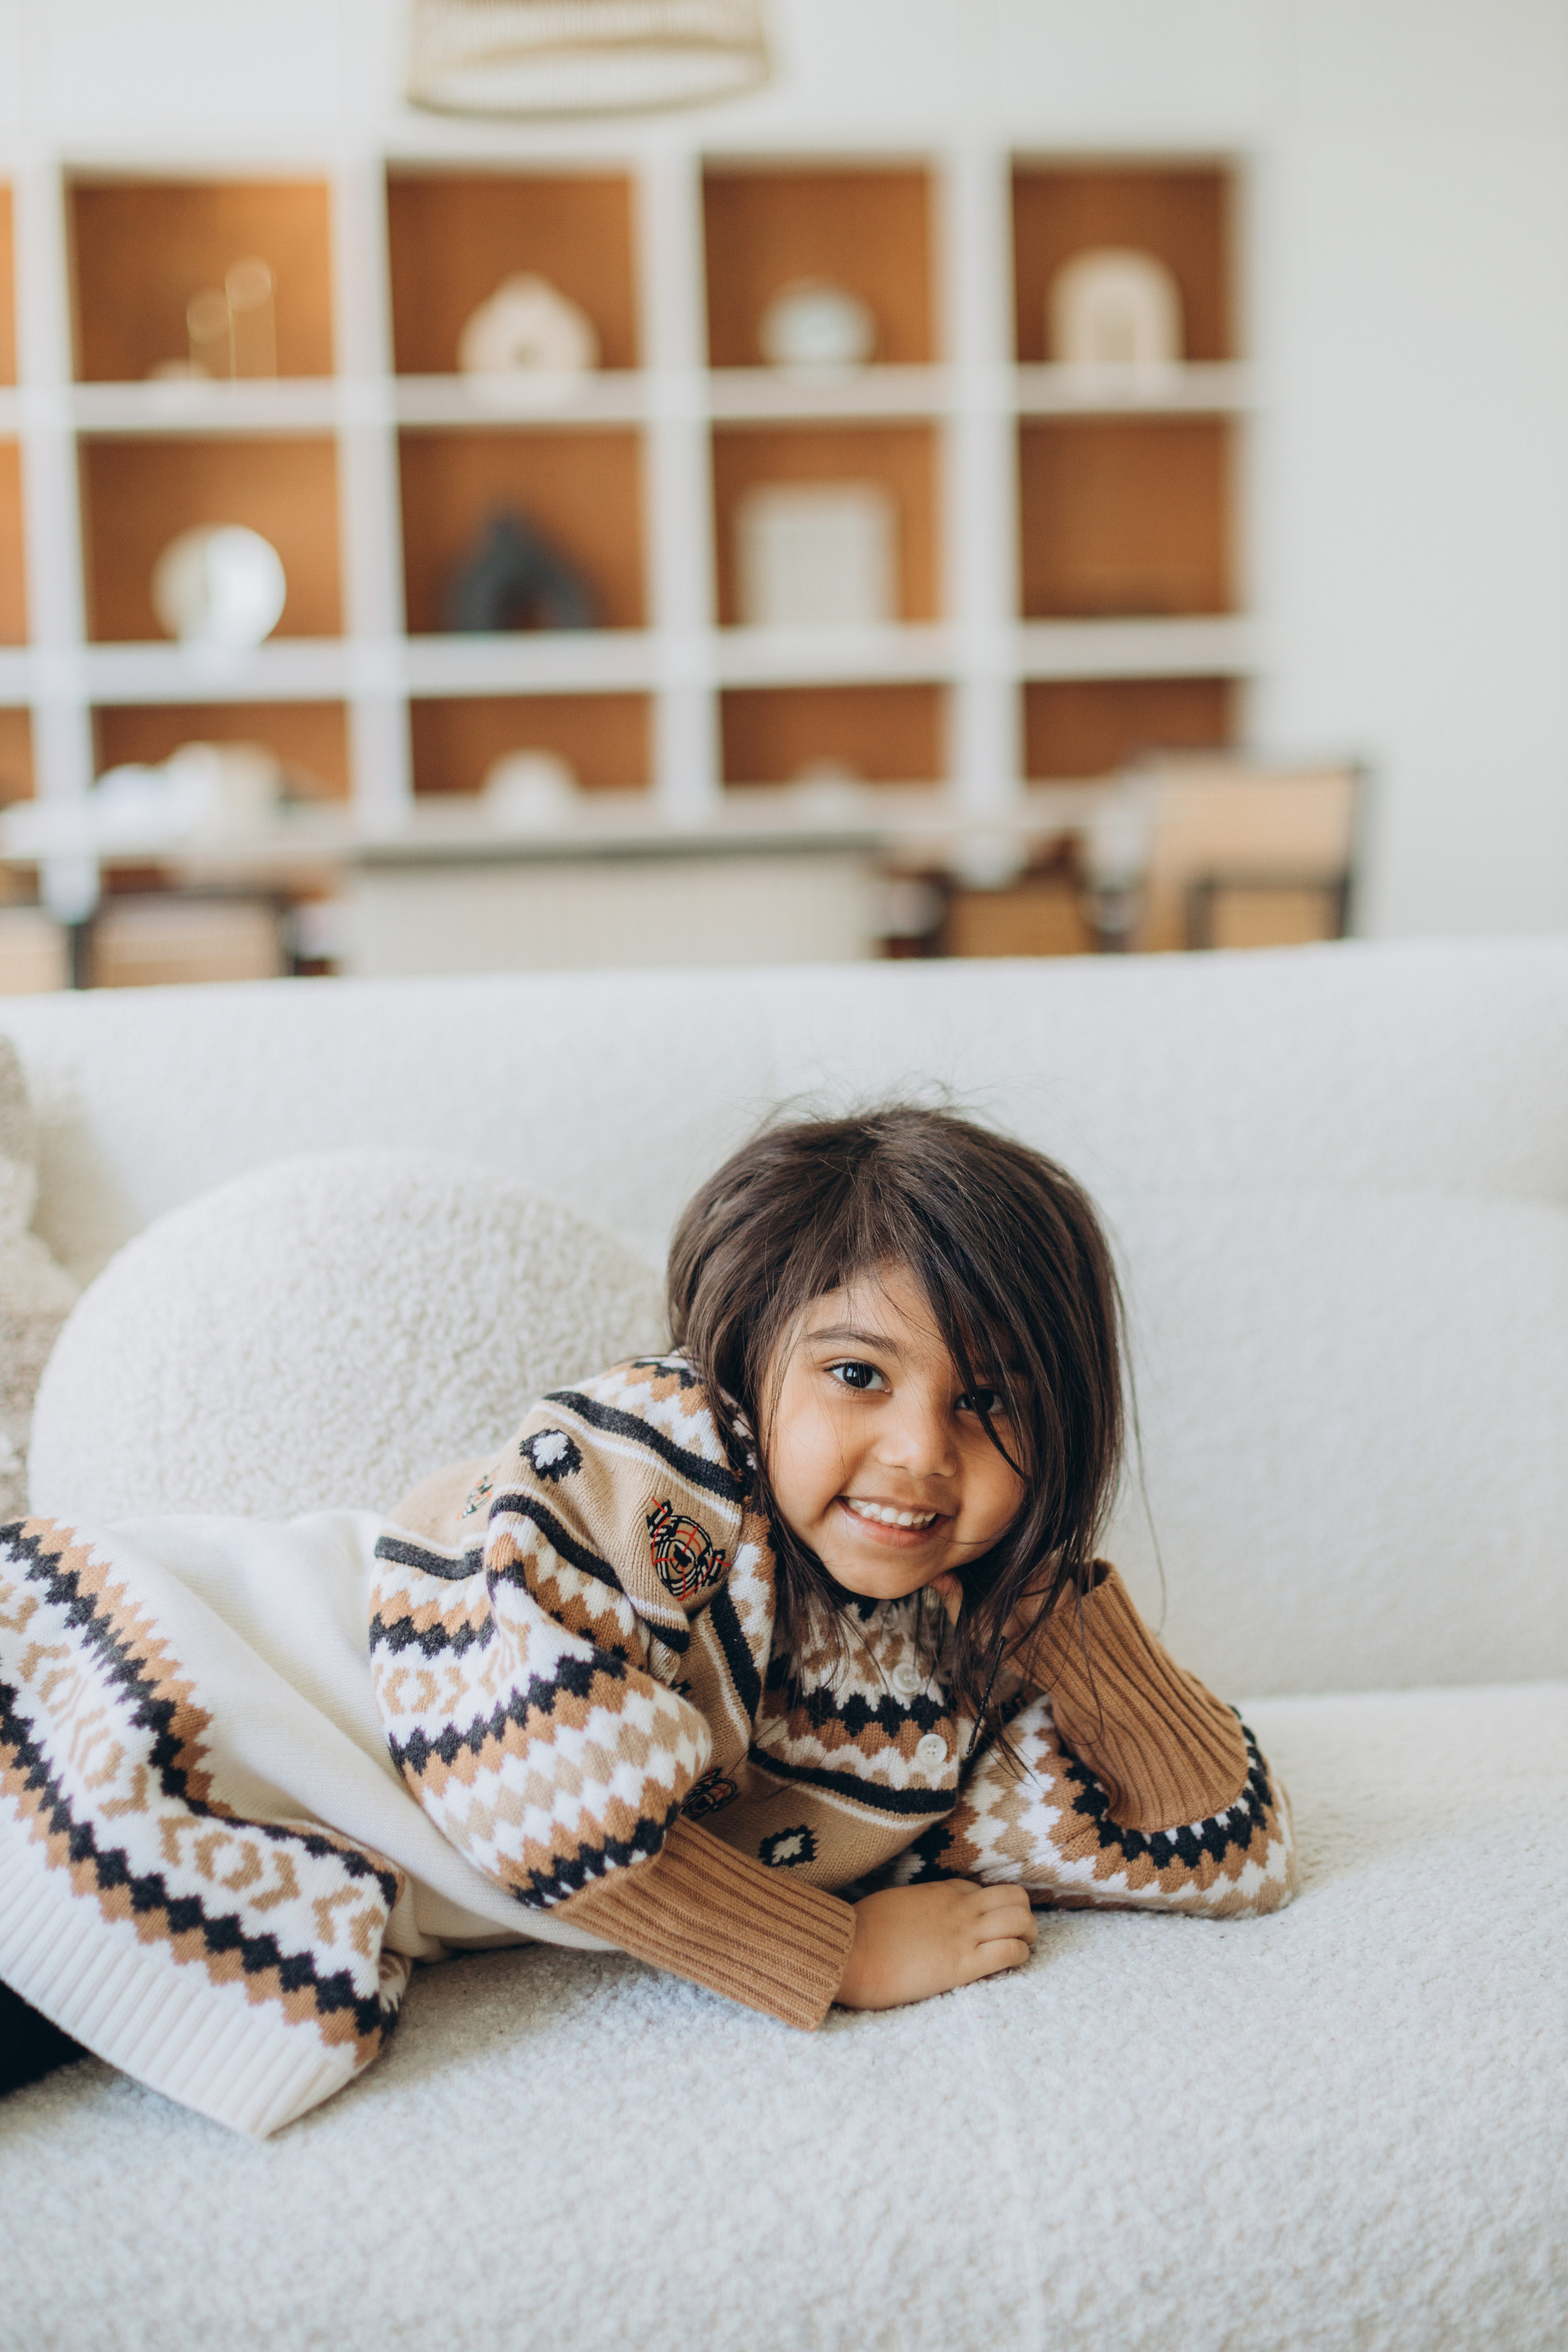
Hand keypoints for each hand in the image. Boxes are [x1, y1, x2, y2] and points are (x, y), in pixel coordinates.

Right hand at [834, 1880, 1037, 2010]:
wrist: (850, 1952)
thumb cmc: (860, 1931)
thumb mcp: (892, 1904)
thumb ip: (914, 1907)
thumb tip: (912, 1916)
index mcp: (939, 1891)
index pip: (982, 1890)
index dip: (991, 1907)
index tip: (988, 1924)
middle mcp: (958, 1907)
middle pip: (1013, 1897)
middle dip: (1023, 1914)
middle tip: (1018, 1934)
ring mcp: (963, 1933)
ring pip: (1020, 1919)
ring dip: (1028, 1933)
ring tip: (1021, 1947)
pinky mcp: (963, 1964)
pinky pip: (1009, 1951)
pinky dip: (1019, 1955)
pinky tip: (1011, 1963)